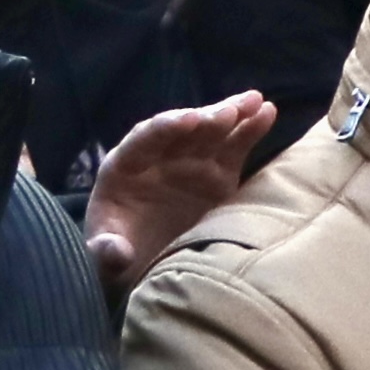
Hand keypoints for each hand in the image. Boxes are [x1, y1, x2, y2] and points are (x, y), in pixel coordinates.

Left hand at [82, 93, 271, 294]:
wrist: (139, 268)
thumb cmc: (113, 257)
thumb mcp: (102, 258)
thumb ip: (104, 251)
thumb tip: (117, 252)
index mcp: (124, 168)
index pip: (143, 139)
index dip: (165, 128)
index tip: (189, 120)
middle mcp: (158, 158)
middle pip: (182, 131)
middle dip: (205, 120)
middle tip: (229, 112)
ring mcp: (189, 165)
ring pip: (211, 133)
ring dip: (232, 115)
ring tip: (257, 102)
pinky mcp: (216, 177)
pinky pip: (233, 149)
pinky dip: (249, 131)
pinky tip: (267, 113)